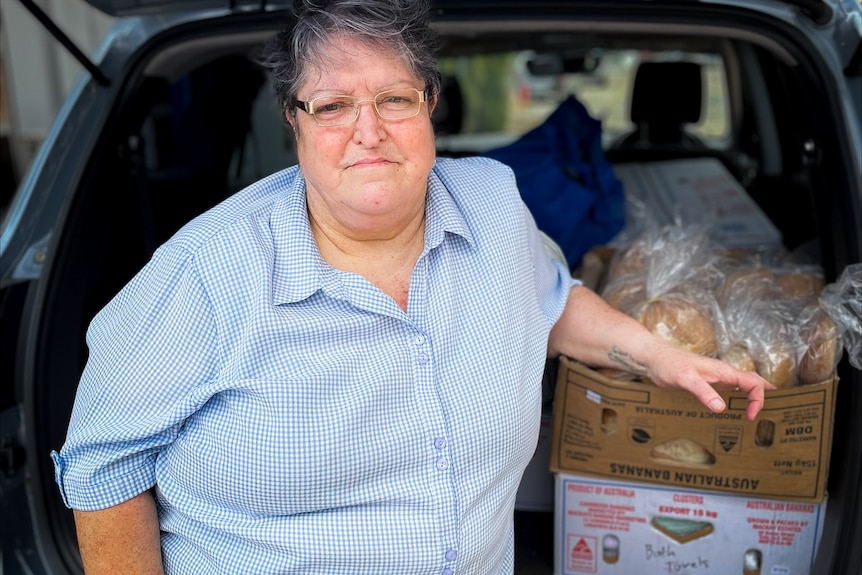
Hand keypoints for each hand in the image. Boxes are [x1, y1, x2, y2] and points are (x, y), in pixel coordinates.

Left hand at [646, 344, 775, 420]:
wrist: (654, 359)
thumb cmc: (669, 364)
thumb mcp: (686, 379)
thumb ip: (703, 392)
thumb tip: (721, 408)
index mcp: (724, 371)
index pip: (754, 383)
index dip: (758, 399)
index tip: (750, 415)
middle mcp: (724, 374)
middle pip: (754, 382)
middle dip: (765, 395)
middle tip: (770, 412)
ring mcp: (716, 378)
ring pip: (743, 386)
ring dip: (753, 397)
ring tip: (759, 413)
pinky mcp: (708, 383)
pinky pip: (730, 391)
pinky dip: (738, 399)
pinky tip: (735, 409)